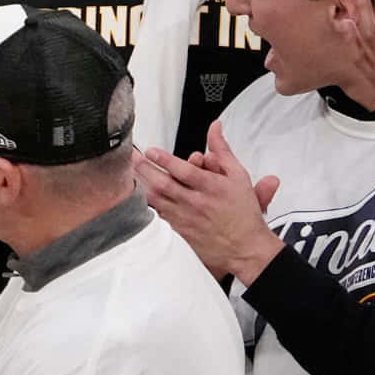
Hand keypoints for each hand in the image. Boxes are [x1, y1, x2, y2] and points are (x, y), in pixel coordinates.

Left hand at [136, 121, 282, 283]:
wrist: (245, 247)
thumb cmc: (243, 212)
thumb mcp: (238, 175)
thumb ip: (222, 150)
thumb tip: (214, 128)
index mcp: (212, 187)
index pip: (185, 171)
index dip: (165, 160)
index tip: (151, 151)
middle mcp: (196, 202)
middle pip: (165, 184)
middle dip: (145, 169)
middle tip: (132, 157)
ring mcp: (185, 217)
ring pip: (157, 200)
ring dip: (142, 184)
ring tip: (129, 171)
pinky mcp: (179, 229)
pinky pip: (159, 214)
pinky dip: (148, 203)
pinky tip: (138, 193)